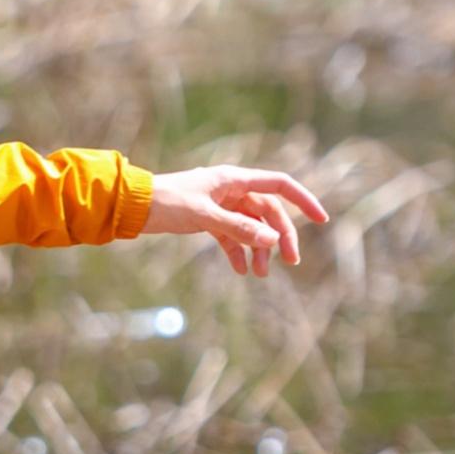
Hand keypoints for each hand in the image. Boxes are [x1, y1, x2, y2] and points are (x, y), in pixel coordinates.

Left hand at [143, 165, 328, 277]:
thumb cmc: (166, 202)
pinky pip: (231, 236)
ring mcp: (222, 205)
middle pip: (268, 212)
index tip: (321, 220)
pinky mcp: (209, 220)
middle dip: (280, 236)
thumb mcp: (204, 216)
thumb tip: (272, 239)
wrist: (133, 207)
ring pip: (251, 227)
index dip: (303, 201)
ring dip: (259, 249)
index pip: (280, 185)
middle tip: (288, 262)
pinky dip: (238, 252)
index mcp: (235, 179)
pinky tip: (240, 270)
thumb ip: (239, 228)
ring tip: (260, 274)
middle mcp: (232, 190)